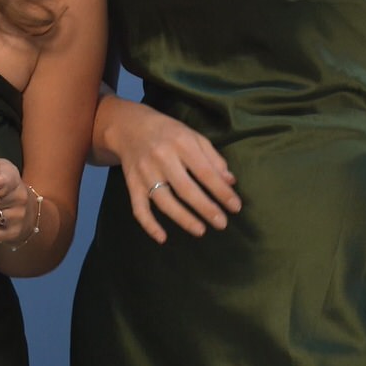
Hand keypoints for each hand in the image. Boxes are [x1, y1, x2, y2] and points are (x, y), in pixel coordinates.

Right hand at [106, 100, 239, 243]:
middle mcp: (162, 158)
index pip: (205, 172)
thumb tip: (230, 181)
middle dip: (206, 208)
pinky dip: (149, 225)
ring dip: (183, 219)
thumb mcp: (194, 136)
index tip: (235, 207)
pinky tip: (162, 238)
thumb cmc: (169, 132)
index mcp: (181, 143)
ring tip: (201, 231)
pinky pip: (139, 208)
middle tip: (222, 223)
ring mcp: (145, 173)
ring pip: (164, 201)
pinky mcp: (131, 184)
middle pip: (186, 189)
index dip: (221, 191)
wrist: (129, 127)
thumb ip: (213, 158)